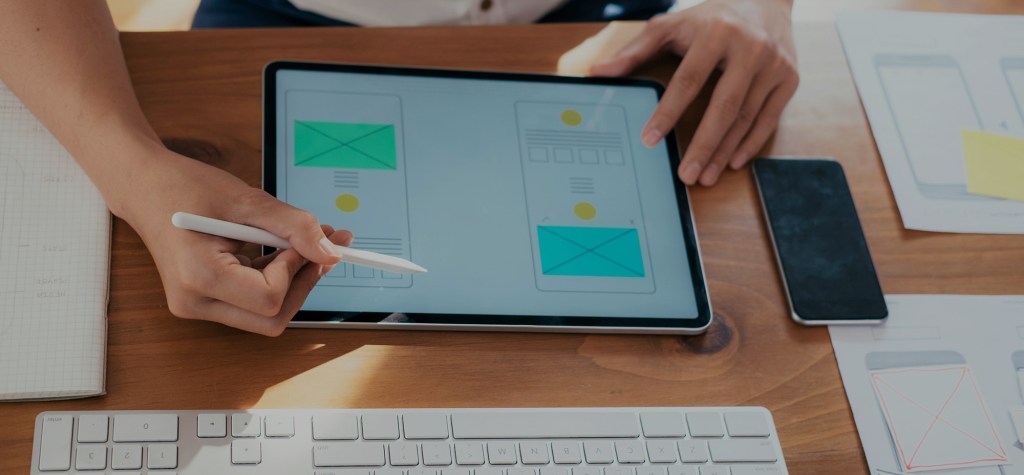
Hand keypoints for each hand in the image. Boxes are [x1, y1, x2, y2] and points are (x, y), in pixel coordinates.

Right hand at [114, 149, 350, 335]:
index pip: (268, 297)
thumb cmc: (185, 187)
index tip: (304, 240)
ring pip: (265, 314)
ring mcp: (198, 306)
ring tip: (308, 241)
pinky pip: (252, 302)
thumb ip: (294, 226)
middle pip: (271, 318)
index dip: (296, 269)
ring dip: (293, 281)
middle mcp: (194, 302)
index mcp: (198, 277)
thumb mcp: (247, 200)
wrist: (145, 187)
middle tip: (325, 247)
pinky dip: (275, 278)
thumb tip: (331, 252)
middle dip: (303, 283)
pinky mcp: (205, 301)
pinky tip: (283, 250)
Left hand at [591, 0, 798, 185]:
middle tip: (686, 175)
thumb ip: (635, 50)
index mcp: (715, 32)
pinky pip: (770, 118)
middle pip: (724, 105)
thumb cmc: (711, 18)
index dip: (668, 112)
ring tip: (705, 176)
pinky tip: (733, 162)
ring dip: (724, 151)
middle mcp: (749, 47)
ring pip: (747, 117)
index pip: (689, 80)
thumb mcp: (671, 25)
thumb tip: (598, 73)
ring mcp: (774, 64)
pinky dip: (751, 143)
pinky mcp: (790, 77)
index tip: (649, 140)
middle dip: (703, 145)